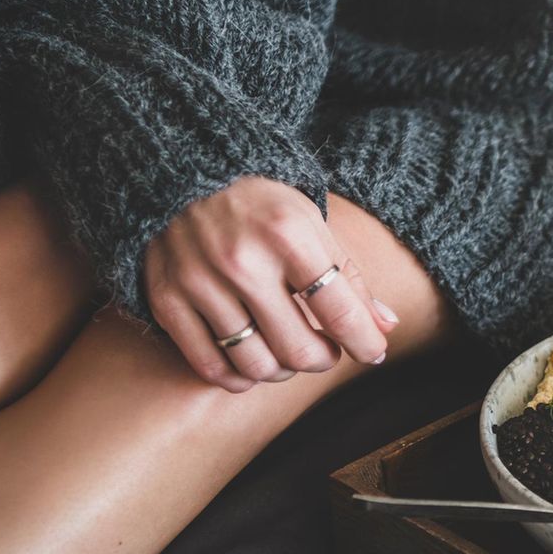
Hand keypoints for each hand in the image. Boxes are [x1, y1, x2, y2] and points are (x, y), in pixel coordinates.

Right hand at [143, 177, 398, 391]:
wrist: (182, 174)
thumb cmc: (260, 204)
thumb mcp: (311, 224)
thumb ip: (348, 276)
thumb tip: (386, 327)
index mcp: (287, 236)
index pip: (339, 312)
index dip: (364, 343)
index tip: (373, 353)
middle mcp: (241, 261)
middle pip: (297, 349)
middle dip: (323, 360)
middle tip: (327, 351)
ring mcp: (199, 282)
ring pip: (255, 364)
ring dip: (283, 371)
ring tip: (290, 353)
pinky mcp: (167, 299)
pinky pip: (210, 366)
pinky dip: (239, 378)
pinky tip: (254, 363)